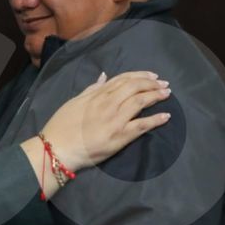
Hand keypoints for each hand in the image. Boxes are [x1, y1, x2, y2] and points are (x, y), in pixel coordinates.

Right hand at [40, 71, 171, 170]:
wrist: (57, 148)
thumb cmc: (62, 126)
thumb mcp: (74, 102)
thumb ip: (91, 89)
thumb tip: (103, 76)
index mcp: (97, 94)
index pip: (123, 79)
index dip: (140, 76)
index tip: (152, 76)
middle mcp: (108, 103)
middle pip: (135, 87)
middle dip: (152, 84)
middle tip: (164, 84)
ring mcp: (115, 119)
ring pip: (140, 102)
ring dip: (156, 96)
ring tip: (167, 94)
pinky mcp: (120, 136)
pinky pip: (142, 125)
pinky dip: (156, 119)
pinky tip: (166, 116)